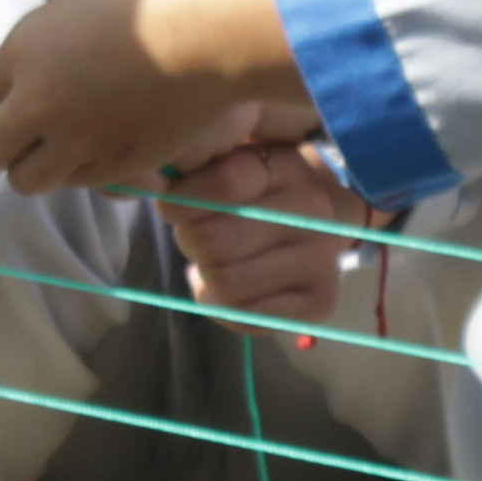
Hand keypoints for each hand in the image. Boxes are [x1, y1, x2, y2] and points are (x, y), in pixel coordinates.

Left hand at [0, 0, 311, 195]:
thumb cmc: (151, 1)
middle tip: (28, 140)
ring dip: (40, 168)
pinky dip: (88, 171)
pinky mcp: (113, 166)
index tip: (22, 102)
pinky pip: (80, 182)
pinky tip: (111, 146)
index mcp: (24, 52)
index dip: (0, 103)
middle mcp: (38, 102)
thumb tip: (24, 70)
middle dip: (0, 148)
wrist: (207, 31)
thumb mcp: (76, 8)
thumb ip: (41, 44)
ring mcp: (74, 140)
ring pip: (26, 181)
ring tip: (68, 149)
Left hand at [157, 133, 366, 323]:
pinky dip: (223, 307)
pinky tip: (233, 290)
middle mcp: (313, 209)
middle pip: (213, 241)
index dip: (181, 202)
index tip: (173, 208)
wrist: (313, 226)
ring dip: (206, 278)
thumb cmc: (254, 194)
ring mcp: (323, 257)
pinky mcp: (322, 301)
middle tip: (199, 240)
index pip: (223, 182)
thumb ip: (199, 167)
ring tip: (217, 264)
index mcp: (287, 165)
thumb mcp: (231, 164)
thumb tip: (158, 185)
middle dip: (192, 244)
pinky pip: (243, 316)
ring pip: (226, 283)